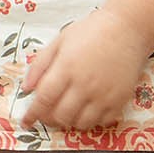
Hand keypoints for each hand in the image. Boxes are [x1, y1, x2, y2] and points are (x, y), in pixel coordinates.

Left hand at [16, 8, 150, 129]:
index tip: (26, 121)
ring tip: (66, 112)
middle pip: (61, 116)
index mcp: (66, 68)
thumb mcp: (59, 41)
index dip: (32, 114)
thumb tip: (26, 88)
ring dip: (69, 122)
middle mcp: (84, 85)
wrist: (127, 29)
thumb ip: (40, 64)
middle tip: (46, 114)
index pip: (44, 99)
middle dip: (49, 119)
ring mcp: (103, 95)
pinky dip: (90, 121)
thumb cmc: (91, 31)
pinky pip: (101, 122)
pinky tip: (85, 110)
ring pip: (80, 123)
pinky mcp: (119, 100)